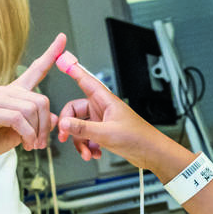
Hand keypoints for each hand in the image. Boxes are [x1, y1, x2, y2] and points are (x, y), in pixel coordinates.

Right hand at [0, 34, 64, 164]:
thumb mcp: (18, 134)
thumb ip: (35, 125)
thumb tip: (53, 118)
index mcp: (13, 93)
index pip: (35, 70)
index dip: (50, 54)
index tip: (62, 37)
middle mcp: (4, 91)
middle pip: (40, 100)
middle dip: (46, 125)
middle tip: (41, 144)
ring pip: (30, 109)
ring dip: (36, 133)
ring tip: (32, 146)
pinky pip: (17, 119)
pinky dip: (27, 134)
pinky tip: (25, 144)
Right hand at [54, 53, 176, 173]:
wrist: (151, 153)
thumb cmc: (138, 138)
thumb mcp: (106, 133)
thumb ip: (82, 128)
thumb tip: (64, 124)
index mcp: (105, 100)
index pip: (85, 80)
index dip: (73, 71)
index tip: (61, 60)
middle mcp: (102, 108)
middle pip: (75, 110)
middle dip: (70, 126)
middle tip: (64, 137)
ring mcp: (103, 121)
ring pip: (80, 127)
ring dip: (81, 141)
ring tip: (87, 152)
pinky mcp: (104, 132)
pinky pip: (88, 137)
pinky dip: (88, 146)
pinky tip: (95, 153)